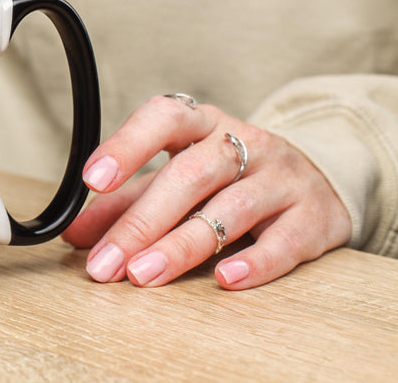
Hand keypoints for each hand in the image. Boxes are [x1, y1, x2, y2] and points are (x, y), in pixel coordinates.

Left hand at [61, 95, 350, 289]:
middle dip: (141, 222)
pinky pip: (285, 242)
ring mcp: (283, 179)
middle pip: (190, 175)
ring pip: (230, 209)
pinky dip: (255, 263)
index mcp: (203, 125)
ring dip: (181, 246)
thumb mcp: (178, 176)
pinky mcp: (314, 218)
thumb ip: (127, 201)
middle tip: (104, 262)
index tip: (93, 179)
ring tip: (142, 274)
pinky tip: (224, 279)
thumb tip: (74, 232)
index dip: (127, 145)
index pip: (164, 118)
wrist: (322, 179)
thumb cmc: (233, 177)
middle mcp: (245, 144)